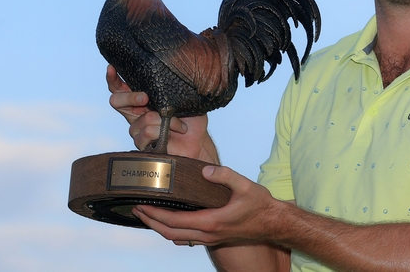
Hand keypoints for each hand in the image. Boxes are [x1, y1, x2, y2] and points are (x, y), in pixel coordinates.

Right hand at [106, 65, 217, 162]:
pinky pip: (147, 132)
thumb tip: (168, 70)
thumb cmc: (192, 119)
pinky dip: (164, 130)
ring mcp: (137, 130)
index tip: (112, 68)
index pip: (121, 88)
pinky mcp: (142, 144)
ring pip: (142, 118)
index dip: (113, 78)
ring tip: (180, 123)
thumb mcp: (184, 98)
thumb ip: (172, 87)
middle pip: (116, 101)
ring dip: (164, 119)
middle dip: (130, 96)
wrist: (198, 142)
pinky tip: (175, 131)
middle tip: (145, 97)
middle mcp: (136, 114)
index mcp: (142, 100)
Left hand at [132, 165, 284, 246]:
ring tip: (148, 215)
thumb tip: (205, 170)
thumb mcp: (246, 185)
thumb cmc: (261, 205)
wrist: (273, 223)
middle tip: (136, 209)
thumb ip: (225, 176)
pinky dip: (173, 231)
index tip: (141, 205)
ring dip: (159, 228)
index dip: (155, 214)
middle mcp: (208, 233)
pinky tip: (170, 221)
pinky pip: (186, 239)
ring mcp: (210, 238)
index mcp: (211, 221)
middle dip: (150, 222)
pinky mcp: (214, 237)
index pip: (174, 221)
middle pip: (170, 233)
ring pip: (177, 238)